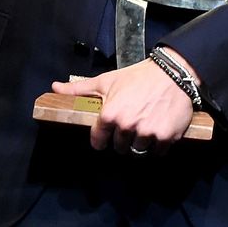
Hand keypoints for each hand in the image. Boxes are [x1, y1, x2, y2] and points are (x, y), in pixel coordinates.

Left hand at [52, 52, 196, 155]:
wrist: (172, 73)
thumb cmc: (137, 76)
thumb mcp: (106, 81)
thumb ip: (79, 89)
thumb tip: (55, 87)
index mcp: (110, 114)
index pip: (98, 141)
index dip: (101, 138)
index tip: (105, 135)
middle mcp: (127, 126)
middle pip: (119, 147)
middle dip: (122, 139)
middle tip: (129, 124)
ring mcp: (147, 133)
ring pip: (137, 151)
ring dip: (139, 143)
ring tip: (143, 127)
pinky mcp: (166, 138)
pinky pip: (157, 152)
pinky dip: (157, 145)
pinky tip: (157, 130)